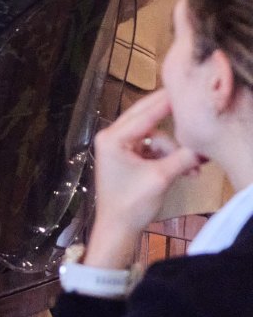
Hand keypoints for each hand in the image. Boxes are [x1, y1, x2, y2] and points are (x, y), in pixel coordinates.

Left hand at [81, 88, 206, 268]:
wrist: (118, 228)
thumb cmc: (132, 204)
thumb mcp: (161, 178)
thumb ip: (182, 158)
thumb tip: (204, 147)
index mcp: (113, 138)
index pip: (144, 113)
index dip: (167, 102)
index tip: (183, 88)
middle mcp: (112, 137)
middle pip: (147, 118)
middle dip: (173, 119)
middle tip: (192, 106)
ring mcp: (119, 147)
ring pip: (155, 137)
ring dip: (175, 150)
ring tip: (194, 168)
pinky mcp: (127, 157)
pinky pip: (152, 148)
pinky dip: (168, 157)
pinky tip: (187, 170)